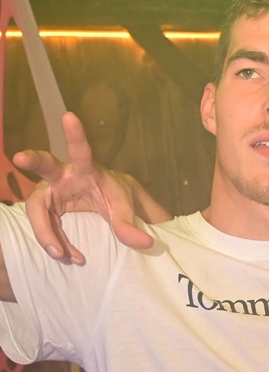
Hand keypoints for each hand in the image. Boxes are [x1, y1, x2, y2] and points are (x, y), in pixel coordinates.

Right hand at [12, 112, 170, 263]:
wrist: (107, 202)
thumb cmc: (116, 197)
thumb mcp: (125, 210)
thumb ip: (130, 226)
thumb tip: (145, 244)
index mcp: (86, 170)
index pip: (81, 152)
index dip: (76, 136)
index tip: (70, 116)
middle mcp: (64, 177)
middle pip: (44, 167)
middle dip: (32, 160)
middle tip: (20, 156)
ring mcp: (52, 192)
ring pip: (37, 208)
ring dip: (46, 233)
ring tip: (61, 254)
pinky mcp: (48, 208)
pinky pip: (44, 226)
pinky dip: (55, 244)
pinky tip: (68, 255)